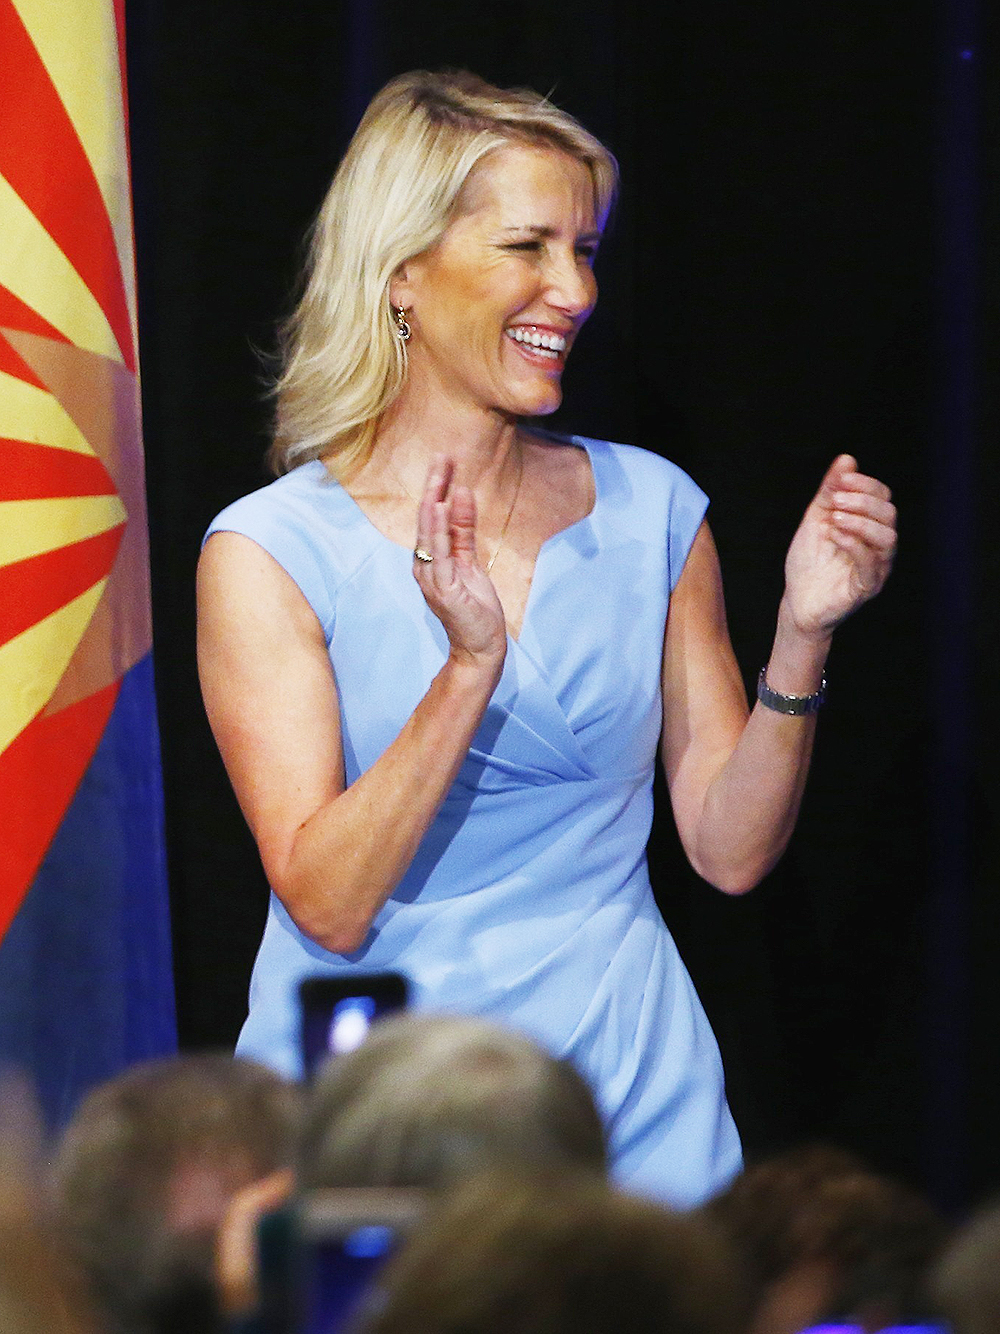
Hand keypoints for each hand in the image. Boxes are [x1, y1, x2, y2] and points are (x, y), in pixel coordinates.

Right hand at [413, 456, 507, 663]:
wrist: (480, 646)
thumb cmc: (474, 608)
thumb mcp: (470, 562)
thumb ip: (463, 531)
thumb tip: (460, 495)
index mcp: (430, 559)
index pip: (431, 517)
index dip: (437, 488)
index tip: (444, 462)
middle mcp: (424, 565)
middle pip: (427, 518)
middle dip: (434, 486)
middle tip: (441, 456)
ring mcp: (431, 576)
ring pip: (430, 531)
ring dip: (434, 499)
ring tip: (440, 474)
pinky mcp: (443, 587)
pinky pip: (439, 552)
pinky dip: (439, 528)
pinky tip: (441, 506)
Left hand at [782, 454, 896, 637]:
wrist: (797, 601)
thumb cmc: (809, 562)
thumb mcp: (816, 519)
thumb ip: (830, 492)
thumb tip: (846, 459)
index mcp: (870, 528)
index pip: (883, 498)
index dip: (865, 485)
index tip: (842, 480)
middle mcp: (879, 547)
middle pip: (889, 515)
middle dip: (862, 502)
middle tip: (835, 501)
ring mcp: (877, 568)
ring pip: (888, 538)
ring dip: (860, 521)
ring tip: (833, 518)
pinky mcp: (866, 588)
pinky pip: (871, 563)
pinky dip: (853, 543)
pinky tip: (834, 535)